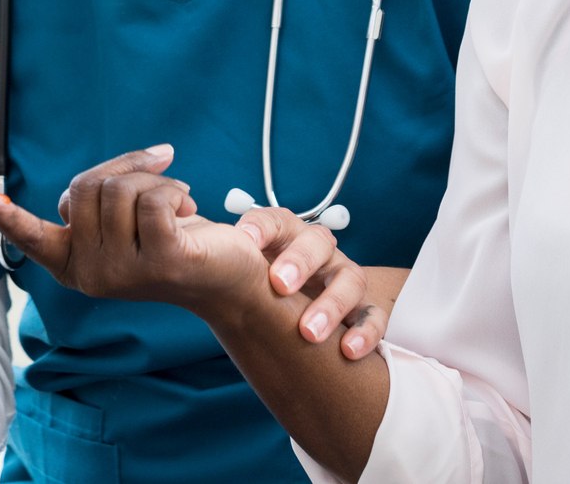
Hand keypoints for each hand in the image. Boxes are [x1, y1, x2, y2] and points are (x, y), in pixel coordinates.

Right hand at [0, 146, 267, 316]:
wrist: (227, 276)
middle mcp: (91, 274)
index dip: (9, 218)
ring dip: (154, 180)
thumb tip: (117, 168)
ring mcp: (123, 272)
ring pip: (118, 189)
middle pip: (85, 188)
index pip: (34, 239)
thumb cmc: (174, 239)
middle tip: (158, 177)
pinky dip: (174, 189)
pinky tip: (189, 208)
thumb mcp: (126, 219)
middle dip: (125, 169)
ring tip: (177, 199)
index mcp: (74, 264)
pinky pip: (152, 198)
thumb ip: (102, 197)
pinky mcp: (160, 261)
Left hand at [240, 208, 406, 359]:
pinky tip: (347, 350)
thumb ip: (225, 259)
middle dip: (300, 262)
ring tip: (309, 333)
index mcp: (288, 237)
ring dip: (332, 305)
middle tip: (279, 285)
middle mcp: (320, 253)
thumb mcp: (242, 271)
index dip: (263, 227)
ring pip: (351, 280)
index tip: (245, 240)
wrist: (290, 317)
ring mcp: (344, 280)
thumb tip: (196, 257)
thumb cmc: (262, 289)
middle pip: (319, 242)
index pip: (277, 220)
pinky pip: (374, 317)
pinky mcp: (362, 310)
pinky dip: (365, 332)